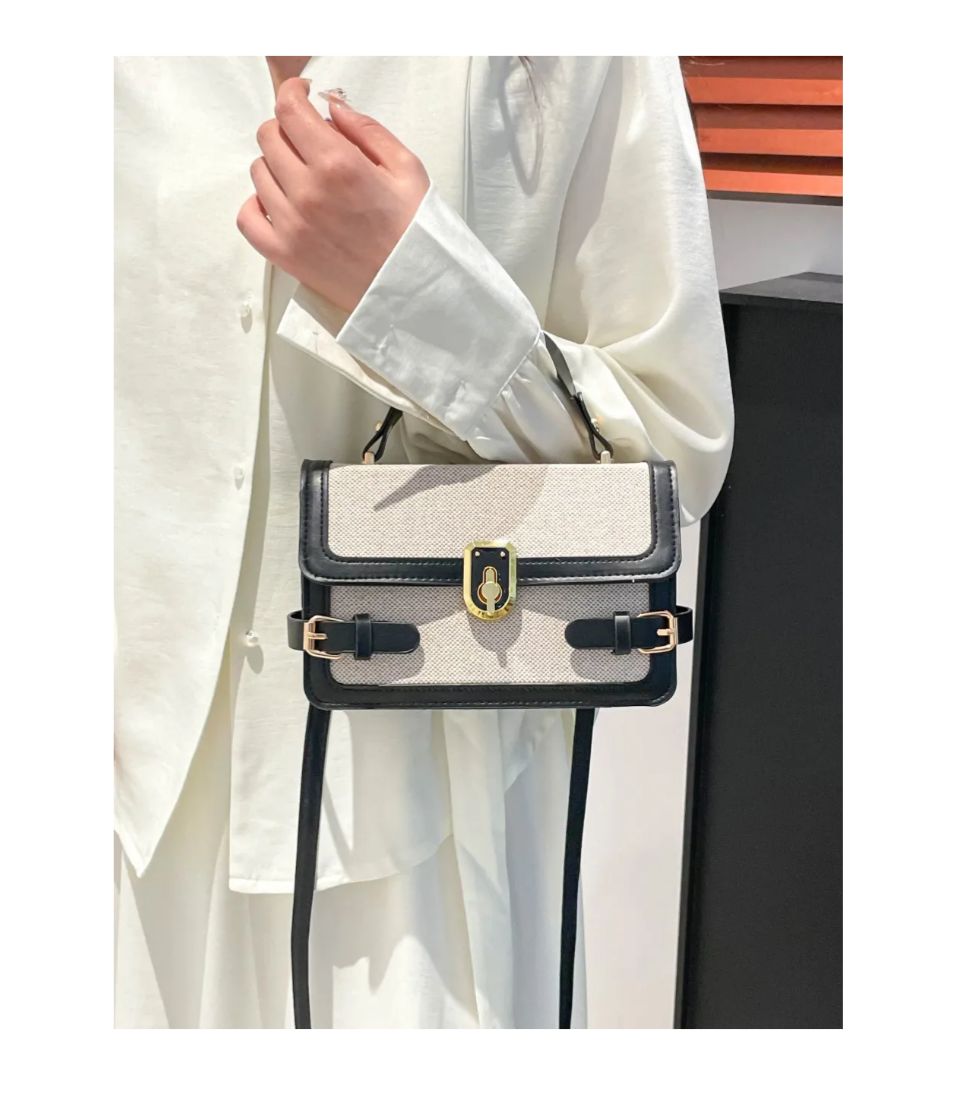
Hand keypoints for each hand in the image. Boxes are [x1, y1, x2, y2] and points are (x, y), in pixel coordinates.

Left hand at [237, 79, 429, 312]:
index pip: (288, 110)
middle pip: (268, 137)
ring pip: (258, 172)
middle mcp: (307, 192)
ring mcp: (291, 225)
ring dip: (277, 166)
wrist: (414, 290)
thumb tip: (332, 107)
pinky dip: (257, 204)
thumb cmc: (414, 231)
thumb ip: (366, 129)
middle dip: (287, 129)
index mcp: (338, 164)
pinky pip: (247, 217)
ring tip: (304, 178)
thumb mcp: (407, 168)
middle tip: (309, 141)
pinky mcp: (284, 254)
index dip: (292, 93)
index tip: (302, 95)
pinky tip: (279, 204)